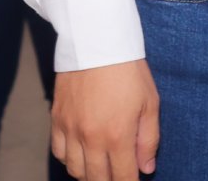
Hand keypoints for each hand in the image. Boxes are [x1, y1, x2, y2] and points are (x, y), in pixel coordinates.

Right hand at [51, 59, 159, 179]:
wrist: (97, 40)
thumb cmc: (129, 69)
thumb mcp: (150, 103)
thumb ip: (149, 140)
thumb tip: (146, 169)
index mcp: (117, 135)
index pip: (122, 178)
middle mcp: (91, 137)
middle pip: (96, 179)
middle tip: (118, 176)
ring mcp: (71, 129)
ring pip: (75, 170)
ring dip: (89, 175)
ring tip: (101, 169)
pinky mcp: (57, 119)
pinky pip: (58, 152)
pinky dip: (69, 160)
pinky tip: (82, 155)